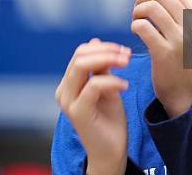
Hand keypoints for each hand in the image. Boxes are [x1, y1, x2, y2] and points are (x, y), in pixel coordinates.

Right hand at [55, 38, 131, 174]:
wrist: (111, 152)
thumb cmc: (109, 120)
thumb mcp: (107, 87)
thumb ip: (101, 67)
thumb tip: (95, 41)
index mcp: (69, 83)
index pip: (81, 53)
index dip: (103, 47)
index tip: (124, 51)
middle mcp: (64, 90)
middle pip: (79, 56)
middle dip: (107, 51)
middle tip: (128, 55)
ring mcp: (68, 101)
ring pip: (82, 66)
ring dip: (108, 60)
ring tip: (127, 64)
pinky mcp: (77, 112)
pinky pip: (93, 86)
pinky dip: (111, 81)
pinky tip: (125, 86)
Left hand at [131, 0, 191, 117]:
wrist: (186, 93)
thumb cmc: (184, 57)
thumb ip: (181, 12)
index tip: (148, 5)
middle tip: (138, 12)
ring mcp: (180, 39)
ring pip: (151, 7)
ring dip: (137, 12)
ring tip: (136, 23)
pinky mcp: (164, 53)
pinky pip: (143, 27)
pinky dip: (135, 26)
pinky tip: (136, 34)